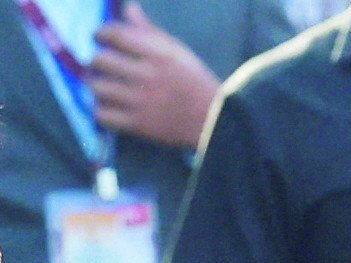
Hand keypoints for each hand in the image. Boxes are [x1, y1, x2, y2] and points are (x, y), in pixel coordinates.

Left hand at [89, 5, 218, 150]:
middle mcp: (148, 76)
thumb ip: (149, 31)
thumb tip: (128, 7)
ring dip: (97, 85)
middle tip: (103, 66)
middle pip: (100, 60)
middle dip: (97, 61)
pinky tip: (110, 108)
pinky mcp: (139, 125)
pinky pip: (102, 114)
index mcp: (159, 55)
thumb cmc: (195, 83)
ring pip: (97, 87)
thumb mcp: (177, 52)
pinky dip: (101, 111)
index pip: (115, 34)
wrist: (215, 122)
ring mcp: (142, 102)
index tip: (100, 38)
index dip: (100, 33)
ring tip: (105, 87)